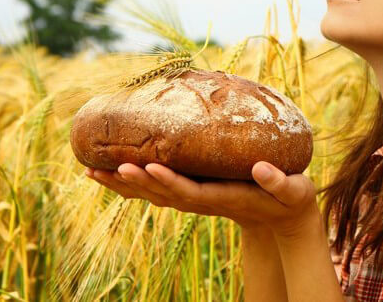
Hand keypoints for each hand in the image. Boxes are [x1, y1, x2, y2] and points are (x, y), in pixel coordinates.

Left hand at [85, 161, 320, 238]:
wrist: (282, 216)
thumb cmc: (291, 199)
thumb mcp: (293, 190)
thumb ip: (279, 181)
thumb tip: (262, 168)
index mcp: (224, 198)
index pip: (190, 191)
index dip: (167, 180)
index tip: (145, 166)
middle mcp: (202, 201)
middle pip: (161, 194)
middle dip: (131, 181)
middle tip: (101, 168)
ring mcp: (194, 199)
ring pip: (152, 193)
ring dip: (122, 184)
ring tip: (90, 171)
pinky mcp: (192, 193)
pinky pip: (157, 188)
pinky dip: (132, 181)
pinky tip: (112, 171)